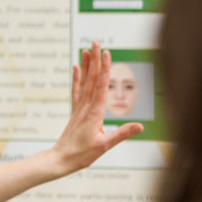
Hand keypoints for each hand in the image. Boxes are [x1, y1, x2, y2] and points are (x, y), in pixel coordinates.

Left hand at [50, 41, 142, 174]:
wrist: (60, 160)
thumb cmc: (81, 155)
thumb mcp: (105, 146)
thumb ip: (122, 134)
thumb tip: (140, 125)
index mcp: (94, 113)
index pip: (101, 86)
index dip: (104, 69)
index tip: (106, 53)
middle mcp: (86, 107)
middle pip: (92, 79)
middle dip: (95, 60)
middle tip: (96, 42)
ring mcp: (79, 108)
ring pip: (84, 82)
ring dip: (86, 65)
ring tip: (86, 49)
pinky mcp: (75, 112)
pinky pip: (76, 91)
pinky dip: (76, 78)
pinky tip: (75, 68)